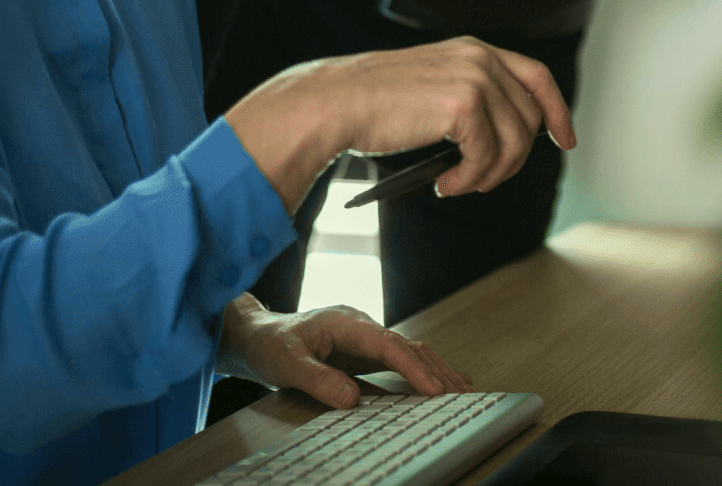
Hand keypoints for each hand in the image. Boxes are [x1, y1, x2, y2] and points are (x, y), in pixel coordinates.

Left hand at [219, 296, 472, 409]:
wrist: (258, 334)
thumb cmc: (270, 345)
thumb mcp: (286, 364)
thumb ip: (317, 380)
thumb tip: (351, 399)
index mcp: (346, 323)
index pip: (389, 345)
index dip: (414, 367)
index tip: (434, 389)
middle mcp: (361, 326)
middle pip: (408, 346)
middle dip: (437, 369)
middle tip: (463, 394)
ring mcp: (364, 338)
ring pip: (409, 352)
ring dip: (435, 369)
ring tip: (463, 390)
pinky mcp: (364, 351)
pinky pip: (399, 360)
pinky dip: (422, 371)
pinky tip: (440, 382)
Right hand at [224, 36, 576, 211]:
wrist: (336, 103)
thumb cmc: (372, 104)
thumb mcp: (432, 88)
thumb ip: (469, 99)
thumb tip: (506, 140)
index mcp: (474, 50)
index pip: (536, 76)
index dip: (556, 110)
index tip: (564, 138)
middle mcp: (481, 58)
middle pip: (528, 120)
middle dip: (511, 160)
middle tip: (478, 179)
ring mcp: (476, 79)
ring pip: (513, 145)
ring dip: (487, 176)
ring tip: (456, 184)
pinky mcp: (465, 105)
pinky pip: (488, 158)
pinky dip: (469, 181)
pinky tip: (444, 184)